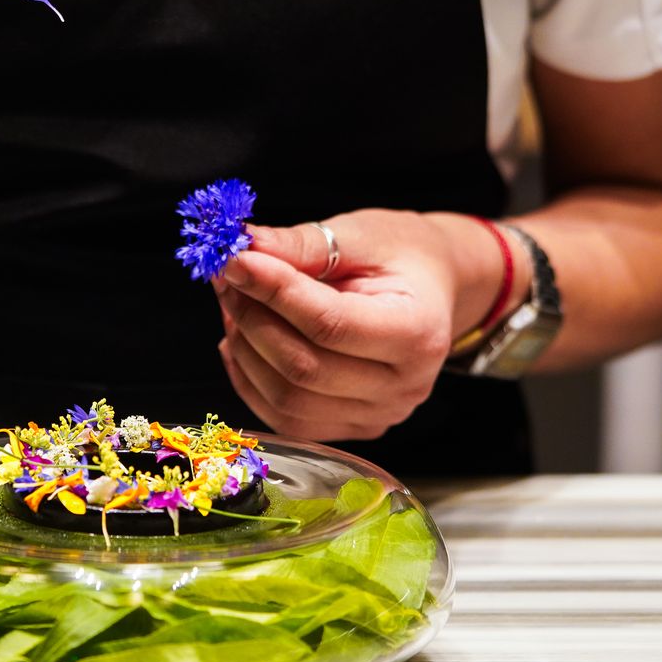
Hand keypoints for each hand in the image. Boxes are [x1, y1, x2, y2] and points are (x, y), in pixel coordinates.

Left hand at [214, 210, 505, 440]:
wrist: (432, 289)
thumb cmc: (402, 256)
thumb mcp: (361, 233)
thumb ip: (305, 244)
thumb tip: (246, 248)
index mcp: (418, 333)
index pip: (330, 324)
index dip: (274, 292)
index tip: (237, 261)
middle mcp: (403, 387)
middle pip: (304, 369)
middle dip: (253, 319)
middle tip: (229, 277)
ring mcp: (377, 416)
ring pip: (287, 400)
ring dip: (246, 349)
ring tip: (237, 303)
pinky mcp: (350, 428)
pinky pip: (284, 417)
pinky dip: (250, 379)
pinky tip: (244, 339)